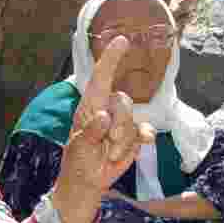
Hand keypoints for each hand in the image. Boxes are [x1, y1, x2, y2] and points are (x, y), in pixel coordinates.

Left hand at [52, 36, 154, 222]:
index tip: (122, 40)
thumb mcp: (79, 148)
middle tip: (109, 142)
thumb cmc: (78, 160)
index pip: (101, 77)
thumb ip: (91, 132)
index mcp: (90, 106)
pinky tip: (136, 147)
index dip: (111, 58)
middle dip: (119, 124)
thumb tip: (103, 117)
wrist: (89, 182)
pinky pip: (145, 131)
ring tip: (110, 153)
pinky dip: (141, 139)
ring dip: (124, 141)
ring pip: (134, 120)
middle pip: (123, 101)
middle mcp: (108, 109)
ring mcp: (122, 123)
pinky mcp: (134, 137)